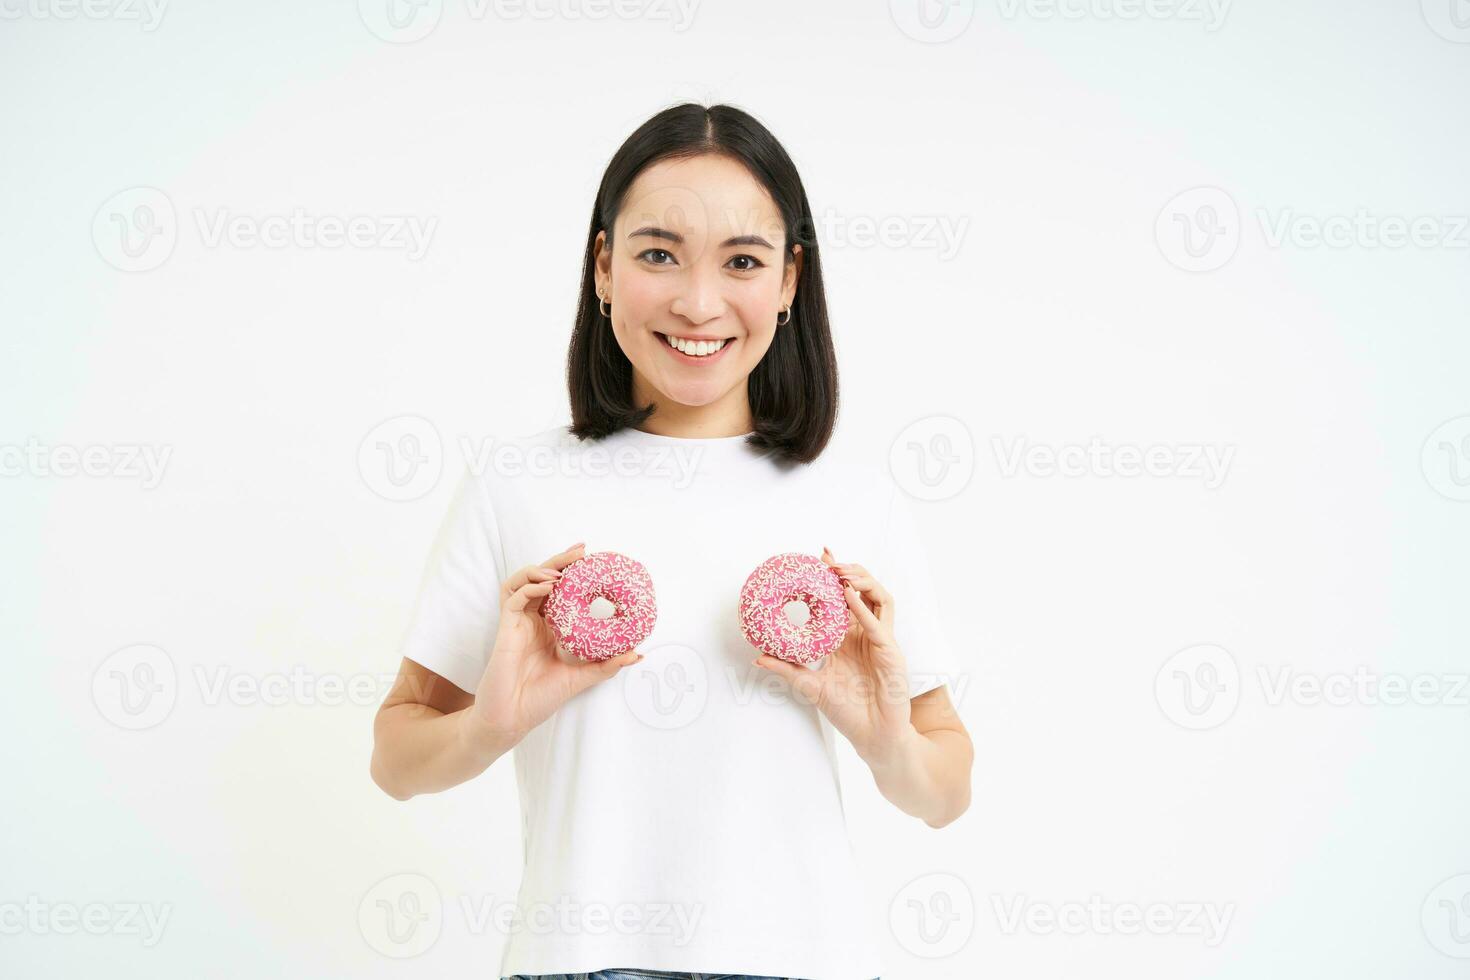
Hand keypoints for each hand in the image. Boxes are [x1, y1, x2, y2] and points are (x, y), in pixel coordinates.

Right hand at [461, 543, 642, 750]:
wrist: (513, 718)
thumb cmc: (541, 699)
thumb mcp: (581, 678)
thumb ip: (607, 665)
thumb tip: (638, 654)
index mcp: (550, 627)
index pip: (560, 590)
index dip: (573, 572)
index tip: (592, 558)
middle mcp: (534, 620)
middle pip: (542, 579)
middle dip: (560, 562)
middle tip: (581, 551)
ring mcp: (518, 622)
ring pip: (522, 581)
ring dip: (540, 570)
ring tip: (561, 573)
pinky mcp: (505, 628)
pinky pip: (513, 599)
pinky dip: (529, 588)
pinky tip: (546, 588)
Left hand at [753, 546, 914, 762]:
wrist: (873, 736)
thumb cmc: (848, 711)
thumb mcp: (810, 685)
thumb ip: (787, 669)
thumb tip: (758, 658)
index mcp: (850, 637)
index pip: (845, 597)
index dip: (833, 576)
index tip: (817, 558)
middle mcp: (867, 633)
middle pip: (865, 590)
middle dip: (848, 570)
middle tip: (827, 560)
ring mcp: (881, 641)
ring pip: (881, 598)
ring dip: (861, 582)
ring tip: (840, 574)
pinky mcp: (891, 652)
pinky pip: (879, 625)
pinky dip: (864, 609)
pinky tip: (848, 597)